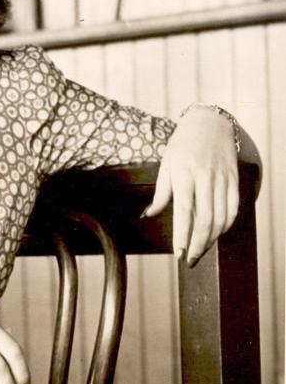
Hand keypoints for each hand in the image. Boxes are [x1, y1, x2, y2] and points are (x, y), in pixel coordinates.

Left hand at [143, 107, 238, 265]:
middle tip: (190, 260)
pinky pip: (234, 207)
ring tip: (200, 251)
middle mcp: (205, 179)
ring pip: (221, 217)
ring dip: (211, 238)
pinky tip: (217, 234)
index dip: (182, 236)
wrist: (210, 123)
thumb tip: (149, 215)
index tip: (178, 254)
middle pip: (205, 219)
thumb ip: (161, 193)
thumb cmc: (182, 145)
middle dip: (197, 244)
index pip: (184, 212)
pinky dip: (227, 224)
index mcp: (184, 176)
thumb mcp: (165, 165)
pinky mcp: (234, 180)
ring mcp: (222, 179)